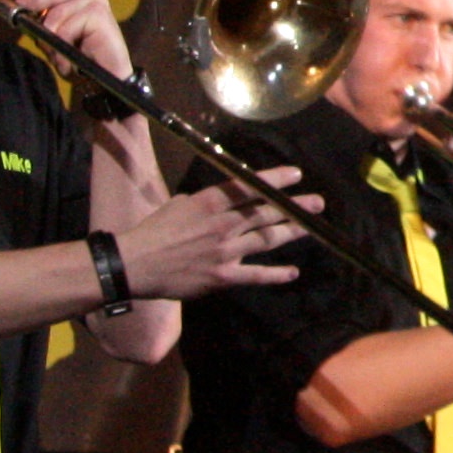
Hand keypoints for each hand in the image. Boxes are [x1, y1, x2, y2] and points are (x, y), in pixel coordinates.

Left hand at [17, 0, 133, 79]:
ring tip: (59, 56)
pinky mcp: (100, 13)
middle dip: (38, 15)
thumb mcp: (53, 32)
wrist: (105, 76)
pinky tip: (68, 62)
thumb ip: (40, 17)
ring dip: (53, 39)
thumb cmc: (78, 54)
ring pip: (57, 13)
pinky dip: (63, 48)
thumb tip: (21, 6)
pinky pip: (66, 28)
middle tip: (38, 37)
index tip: (20, 8)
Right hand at [116, 167, 316, 299]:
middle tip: (317, 203)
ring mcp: (225, 251)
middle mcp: (222, 225)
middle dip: (295, 207)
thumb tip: (221, 202)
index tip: (296, 175)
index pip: (250, 187)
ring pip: (267, 240)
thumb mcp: (179, 205)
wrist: (135, 264)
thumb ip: (205, 203)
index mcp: (209, 203)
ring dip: (292, 232)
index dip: (276, 180)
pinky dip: (276, 275)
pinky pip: (255, 275)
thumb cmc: (154, 231)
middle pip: (266, 212)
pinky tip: (292, 273)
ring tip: (312, 228)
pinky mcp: (223, 276)